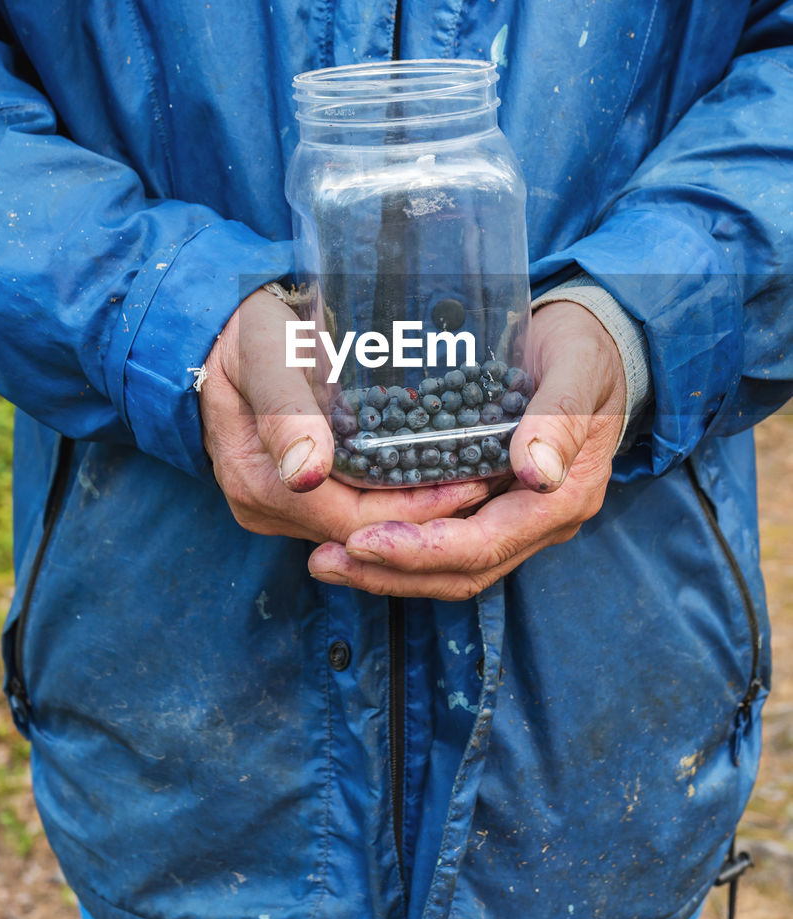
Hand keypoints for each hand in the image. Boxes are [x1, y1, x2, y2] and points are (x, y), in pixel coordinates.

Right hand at [198, 288, 491, 543]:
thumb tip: (306, 474)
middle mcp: (266, 508)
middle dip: (429, 513)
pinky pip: (355, 504)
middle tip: (492, 481)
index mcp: (258, 484)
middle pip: (364, 532)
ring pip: (364, 525)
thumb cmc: (247, 330)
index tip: (473, 482)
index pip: (353, 522)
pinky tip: (441, 468)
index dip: (416, 510)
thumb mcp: (266, 355)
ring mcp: (280, 504)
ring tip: (479, 476)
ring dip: (419, 506)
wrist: (220, 326)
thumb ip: (285, 409)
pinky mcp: (294, 493)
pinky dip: (398, 492)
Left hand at [307, 301, 627, 597]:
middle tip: (325, 561)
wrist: (594, 345)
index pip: (484, 545)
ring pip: (450, 565)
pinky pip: (446, 537)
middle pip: (461, 570)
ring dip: (388, 569)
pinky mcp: (494, 502)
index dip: (421, 551)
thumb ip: (561, 417)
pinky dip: (402, 543)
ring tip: (326, 558)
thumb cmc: (584, 351)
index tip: (362, 540)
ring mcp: (516, 516)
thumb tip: (536, 472)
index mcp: (562, 499)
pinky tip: (354, 531)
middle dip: (391, 573)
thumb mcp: (577, 370)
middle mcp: (539, 520)